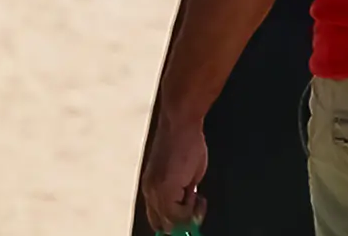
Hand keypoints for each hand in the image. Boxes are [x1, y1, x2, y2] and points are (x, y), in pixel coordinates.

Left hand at [141, 114, 207, 233]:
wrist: (181, 123)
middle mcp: (149, 191)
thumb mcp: (186, 173)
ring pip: (171, 222)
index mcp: (151, 187)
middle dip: (182, 222)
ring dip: (189, 214)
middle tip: (198, 207)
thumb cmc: (185, 140)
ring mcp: (155, 191)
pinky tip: (196, 192)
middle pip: (162, 225)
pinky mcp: (164, 188)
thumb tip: (189, 206)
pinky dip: (191, 208)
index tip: (189, 220)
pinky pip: (178, 214)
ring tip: (197, 196)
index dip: (175, 222)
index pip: (157, 219)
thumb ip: (183, 192)